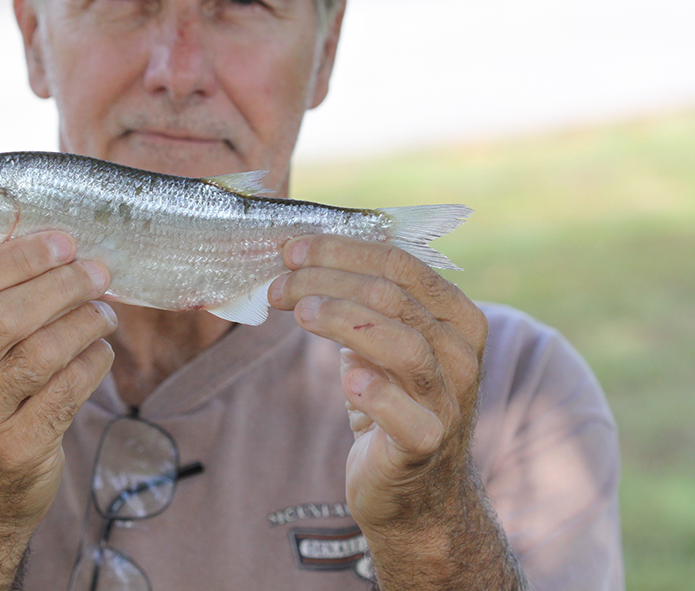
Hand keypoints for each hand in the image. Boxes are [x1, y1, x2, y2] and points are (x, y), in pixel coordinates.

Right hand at [0, 231, 116, 535]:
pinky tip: (101, 350)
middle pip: (4, 318)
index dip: (20, 257)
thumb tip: (59, 248)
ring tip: (104, 312)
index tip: (64, 242)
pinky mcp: (14, 452)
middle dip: (60, 287)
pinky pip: (66, 392)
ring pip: (39, 355)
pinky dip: (92, 362)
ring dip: (83, 323)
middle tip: (97, 273)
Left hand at [267, 234, 487, 534]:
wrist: (416, 490)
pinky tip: (348, 380)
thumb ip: (359, 302)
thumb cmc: (391, 402)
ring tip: (299, 312)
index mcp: (457, 316)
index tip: (292, 250)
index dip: (343, 251)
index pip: (401, 263)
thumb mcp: (381, 342)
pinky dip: (376, 393)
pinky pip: (405, 415)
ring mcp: (450, 400)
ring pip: (400, 343)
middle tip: (278, 284)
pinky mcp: (427, 443)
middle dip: (327, 280)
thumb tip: (295, 259)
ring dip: (343, 320)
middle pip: (393, 296)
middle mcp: (461, 353)